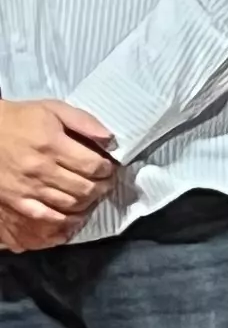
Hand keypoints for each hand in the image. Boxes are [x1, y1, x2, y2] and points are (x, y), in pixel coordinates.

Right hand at [0, 98, 116, 236]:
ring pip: (70, 204)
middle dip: (102, 186)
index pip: (93, 166)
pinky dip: (65, 219)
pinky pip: (46, 216)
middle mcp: (41, 168)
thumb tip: (111, 140)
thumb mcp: (53, 109)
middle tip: (105, 183)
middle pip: (85, 188)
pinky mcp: (16, 200)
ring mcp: (27, 187)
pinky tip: (74, 214)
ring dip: (88, 202)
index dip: (107, 169)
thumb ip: (84, 122)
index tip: (108, 167)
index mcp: (52, 145)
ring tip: (92, 194)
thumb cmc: (21, 119)